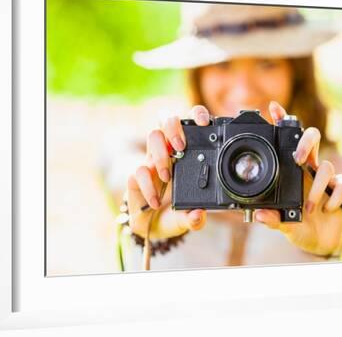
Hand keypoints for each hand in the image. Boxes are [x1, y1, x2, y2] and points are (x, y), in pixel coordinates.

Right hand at [126, 105, 210, 238]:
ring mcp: (152, 160)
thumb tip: (198, 215)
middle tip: (181, 146)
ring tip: (167, 175)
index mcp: (188, 154)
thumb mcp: (186, 218)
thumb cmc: (172, 213)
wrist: (148, 225)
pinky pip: (139, 170)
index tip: (205, 122)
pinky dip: (148, 186)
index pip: (192, 124)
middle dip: (174, 126)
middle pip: (168, 119)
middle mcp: (169, 151)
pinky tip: (155, 201)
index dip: (197, 115)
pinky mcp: (136, 174)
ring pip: (153, 135)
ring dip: (161, 153)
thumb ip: (193, 219)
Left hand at [255, 101, 341, 256]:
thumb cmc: (297, 225)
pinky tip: (327, 209)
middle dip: (307, 143)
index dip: (282, 122)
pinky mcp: (340, 190)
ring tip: (308, 208)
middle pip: (312, 139)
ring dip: (317, 189)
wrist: (319, 241)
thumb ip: (271, 219)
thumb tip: (260, 215)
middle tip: (299, 159)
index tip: (273, 107)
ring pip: (327, 166)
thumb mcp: (282, 223)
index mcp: (290, 171)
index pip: (287, 141)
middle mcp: (308, 169)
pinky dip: (335, 197)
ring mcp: (325, 178)